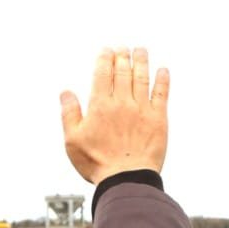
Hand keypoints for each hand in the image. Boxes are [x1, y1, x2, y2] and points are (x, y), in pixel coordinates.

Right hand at [59, 47, 168, 184]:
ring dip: (141, 61)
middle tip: (123, 48)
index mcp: (100, 105)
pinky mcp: (158, 119)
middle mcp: (122, 102)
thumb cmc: (97, 163)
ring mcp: (142, 109)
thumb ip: (69, 114)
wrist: (126, 179)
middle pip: (122, 71)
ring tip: (141, 51)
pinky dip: (162, 80)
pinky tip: (163, 70)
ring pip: (142, 77)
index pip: (102, 73)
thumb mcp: (73, 140)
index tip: (106, 51)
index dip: (104, 58)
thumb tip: (65, 93)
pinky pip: (162, 94)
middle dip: (122, 56)